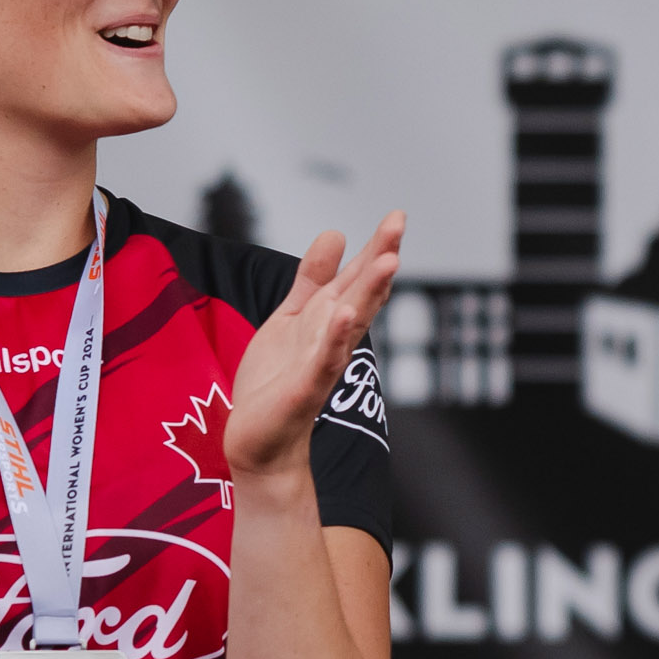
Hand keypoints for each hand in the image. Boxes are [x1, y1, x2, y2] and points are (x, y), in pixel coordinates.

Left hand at [225, 215, 404, 482]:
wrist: (260, 442)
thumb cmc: (277, 381)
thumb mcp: (292, 317)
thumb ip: (312, 278)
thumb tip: (337, 232)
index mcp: (329, 319)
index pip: (357, 278)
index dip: (375, 247)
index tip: (397, 216)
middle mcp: (333, 338)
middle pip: (362, 293)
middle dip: (380, 259)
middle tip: (398, 225)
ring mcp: (322, 363)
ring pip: (351, 323)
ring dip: (369, 294)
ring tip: (388, 262)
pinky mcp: (305, 390)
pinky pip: (323, 362)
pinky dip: (335, 339)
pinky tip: (344, 315)